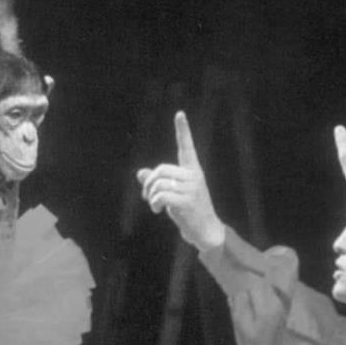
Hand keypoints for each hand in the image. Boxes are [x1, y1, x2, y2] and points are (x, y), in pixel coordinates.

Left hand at [136, 111, 225, 250]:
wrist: (205, 230)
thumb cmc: (189, 211)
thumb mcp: (174, 194)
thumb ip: (159, 183)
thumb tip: (140, 173)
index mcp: (193, 171)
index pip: (187, 147)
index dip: (183, 130)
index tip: (180, 114)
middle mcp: (194, 176)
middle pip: (161, 169)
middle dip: (149, 183)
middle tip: (147, 196)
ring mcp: (192, 188)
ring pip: (159, 183)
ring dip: (150, 195)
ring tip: (154, 205)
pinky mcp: (187, 201)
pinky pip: (161, 195)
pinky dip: (154, 203)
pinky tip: (158, 210)